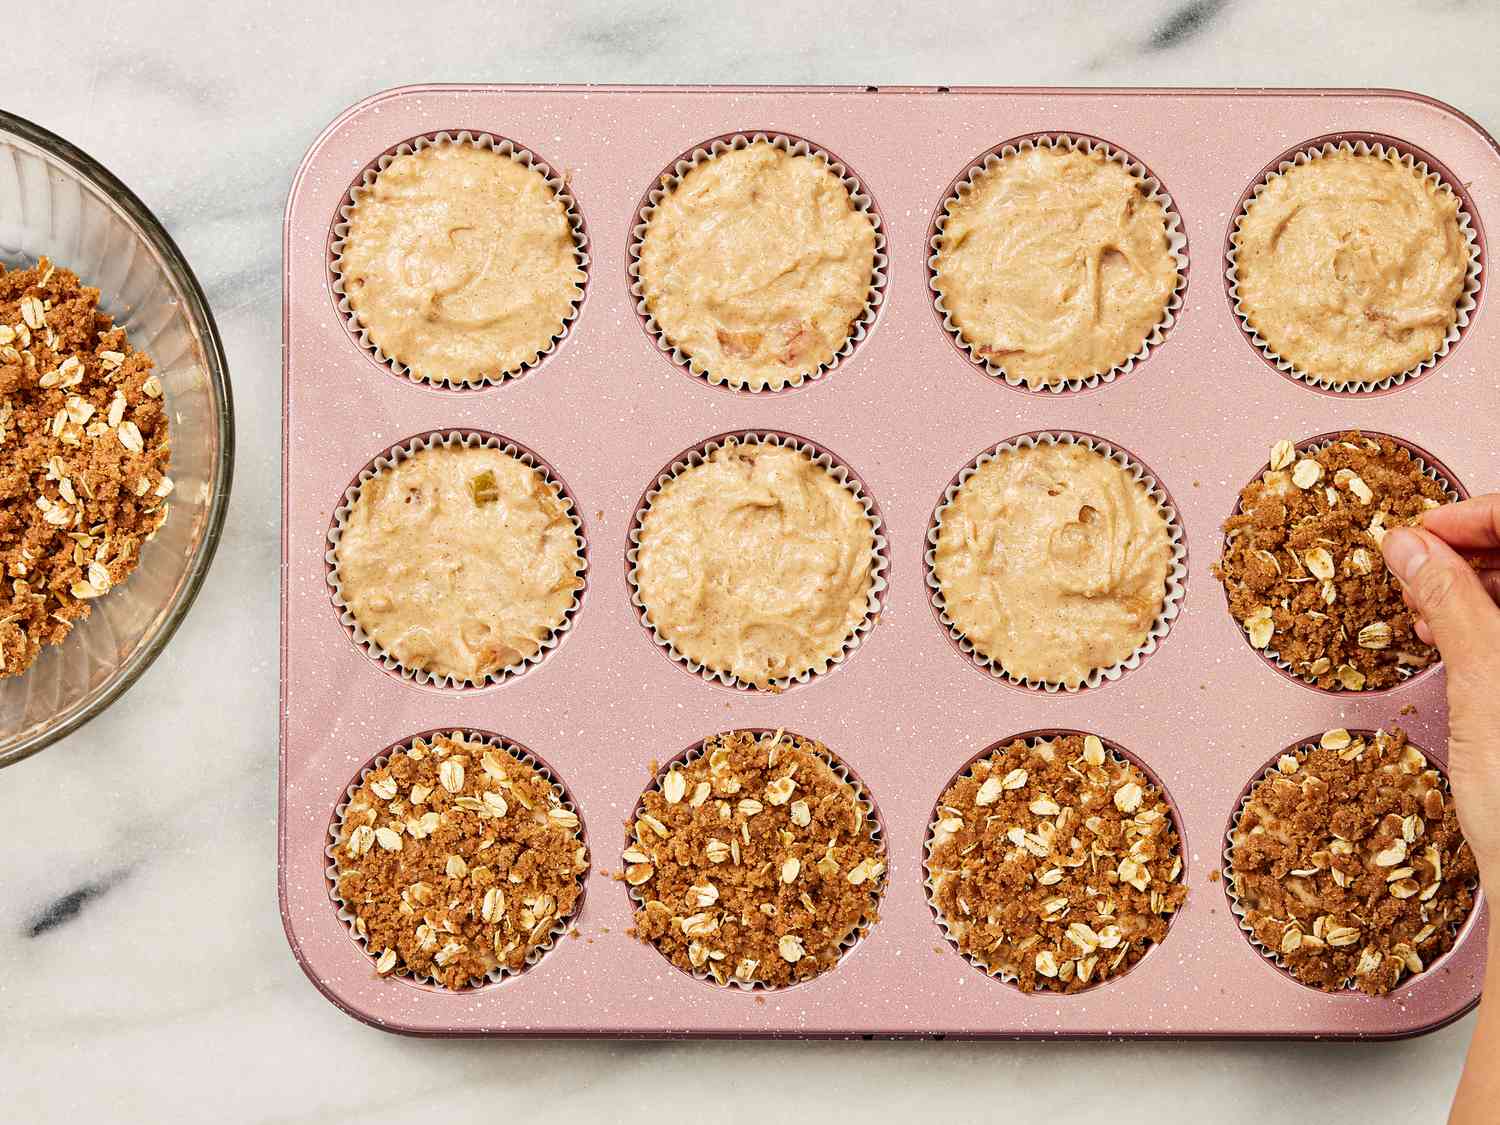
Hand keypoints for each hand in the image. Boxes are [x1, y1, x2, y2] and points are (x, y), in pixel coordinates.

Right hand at [1380, 496, 1499, 877]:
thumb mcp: (1485, 680)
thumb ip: (1449, 597)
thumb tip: (1408, 543)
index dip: (1476, 517)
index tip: (1419, 528)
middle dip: (1472, 551)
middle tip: (1411, 564)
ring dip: (1475, 586)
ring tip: (1421, 604)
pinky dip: (1485, 622)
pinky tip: (1447, 634)